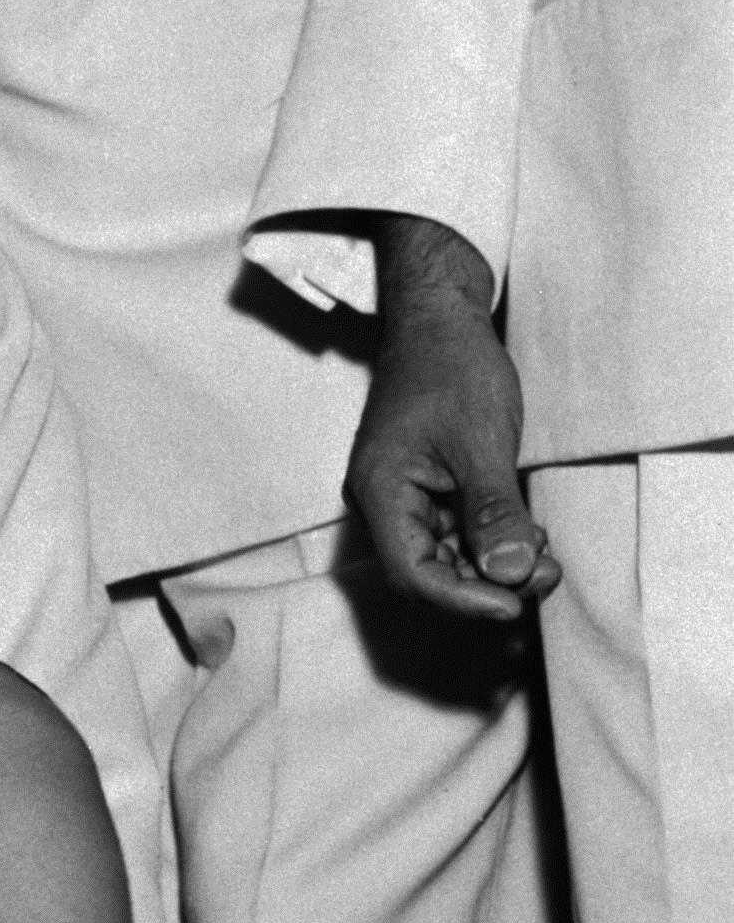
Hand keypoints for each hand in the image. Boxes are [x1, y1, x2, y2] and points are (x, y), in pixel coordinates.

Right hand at [346, 216, 559, 617]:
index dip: (464, 598)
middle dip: (484, 585)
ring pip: (443, 556)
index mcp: (380, 492)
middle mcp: (382, 502)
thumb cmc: (451, 368)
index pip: (413, 573)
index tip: (515, 603)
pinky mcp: (424, 486)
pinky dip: (488, 540)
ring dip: (491, 565)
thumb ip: (493, 513)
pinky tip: (524, 532)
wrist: (439, 319)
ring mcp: (402, 495)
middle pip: (426, 573)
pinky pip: (452, 531)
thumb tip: (510, 574)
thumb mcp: (482, 443)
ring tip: (541, 554)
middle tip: (542, 575)